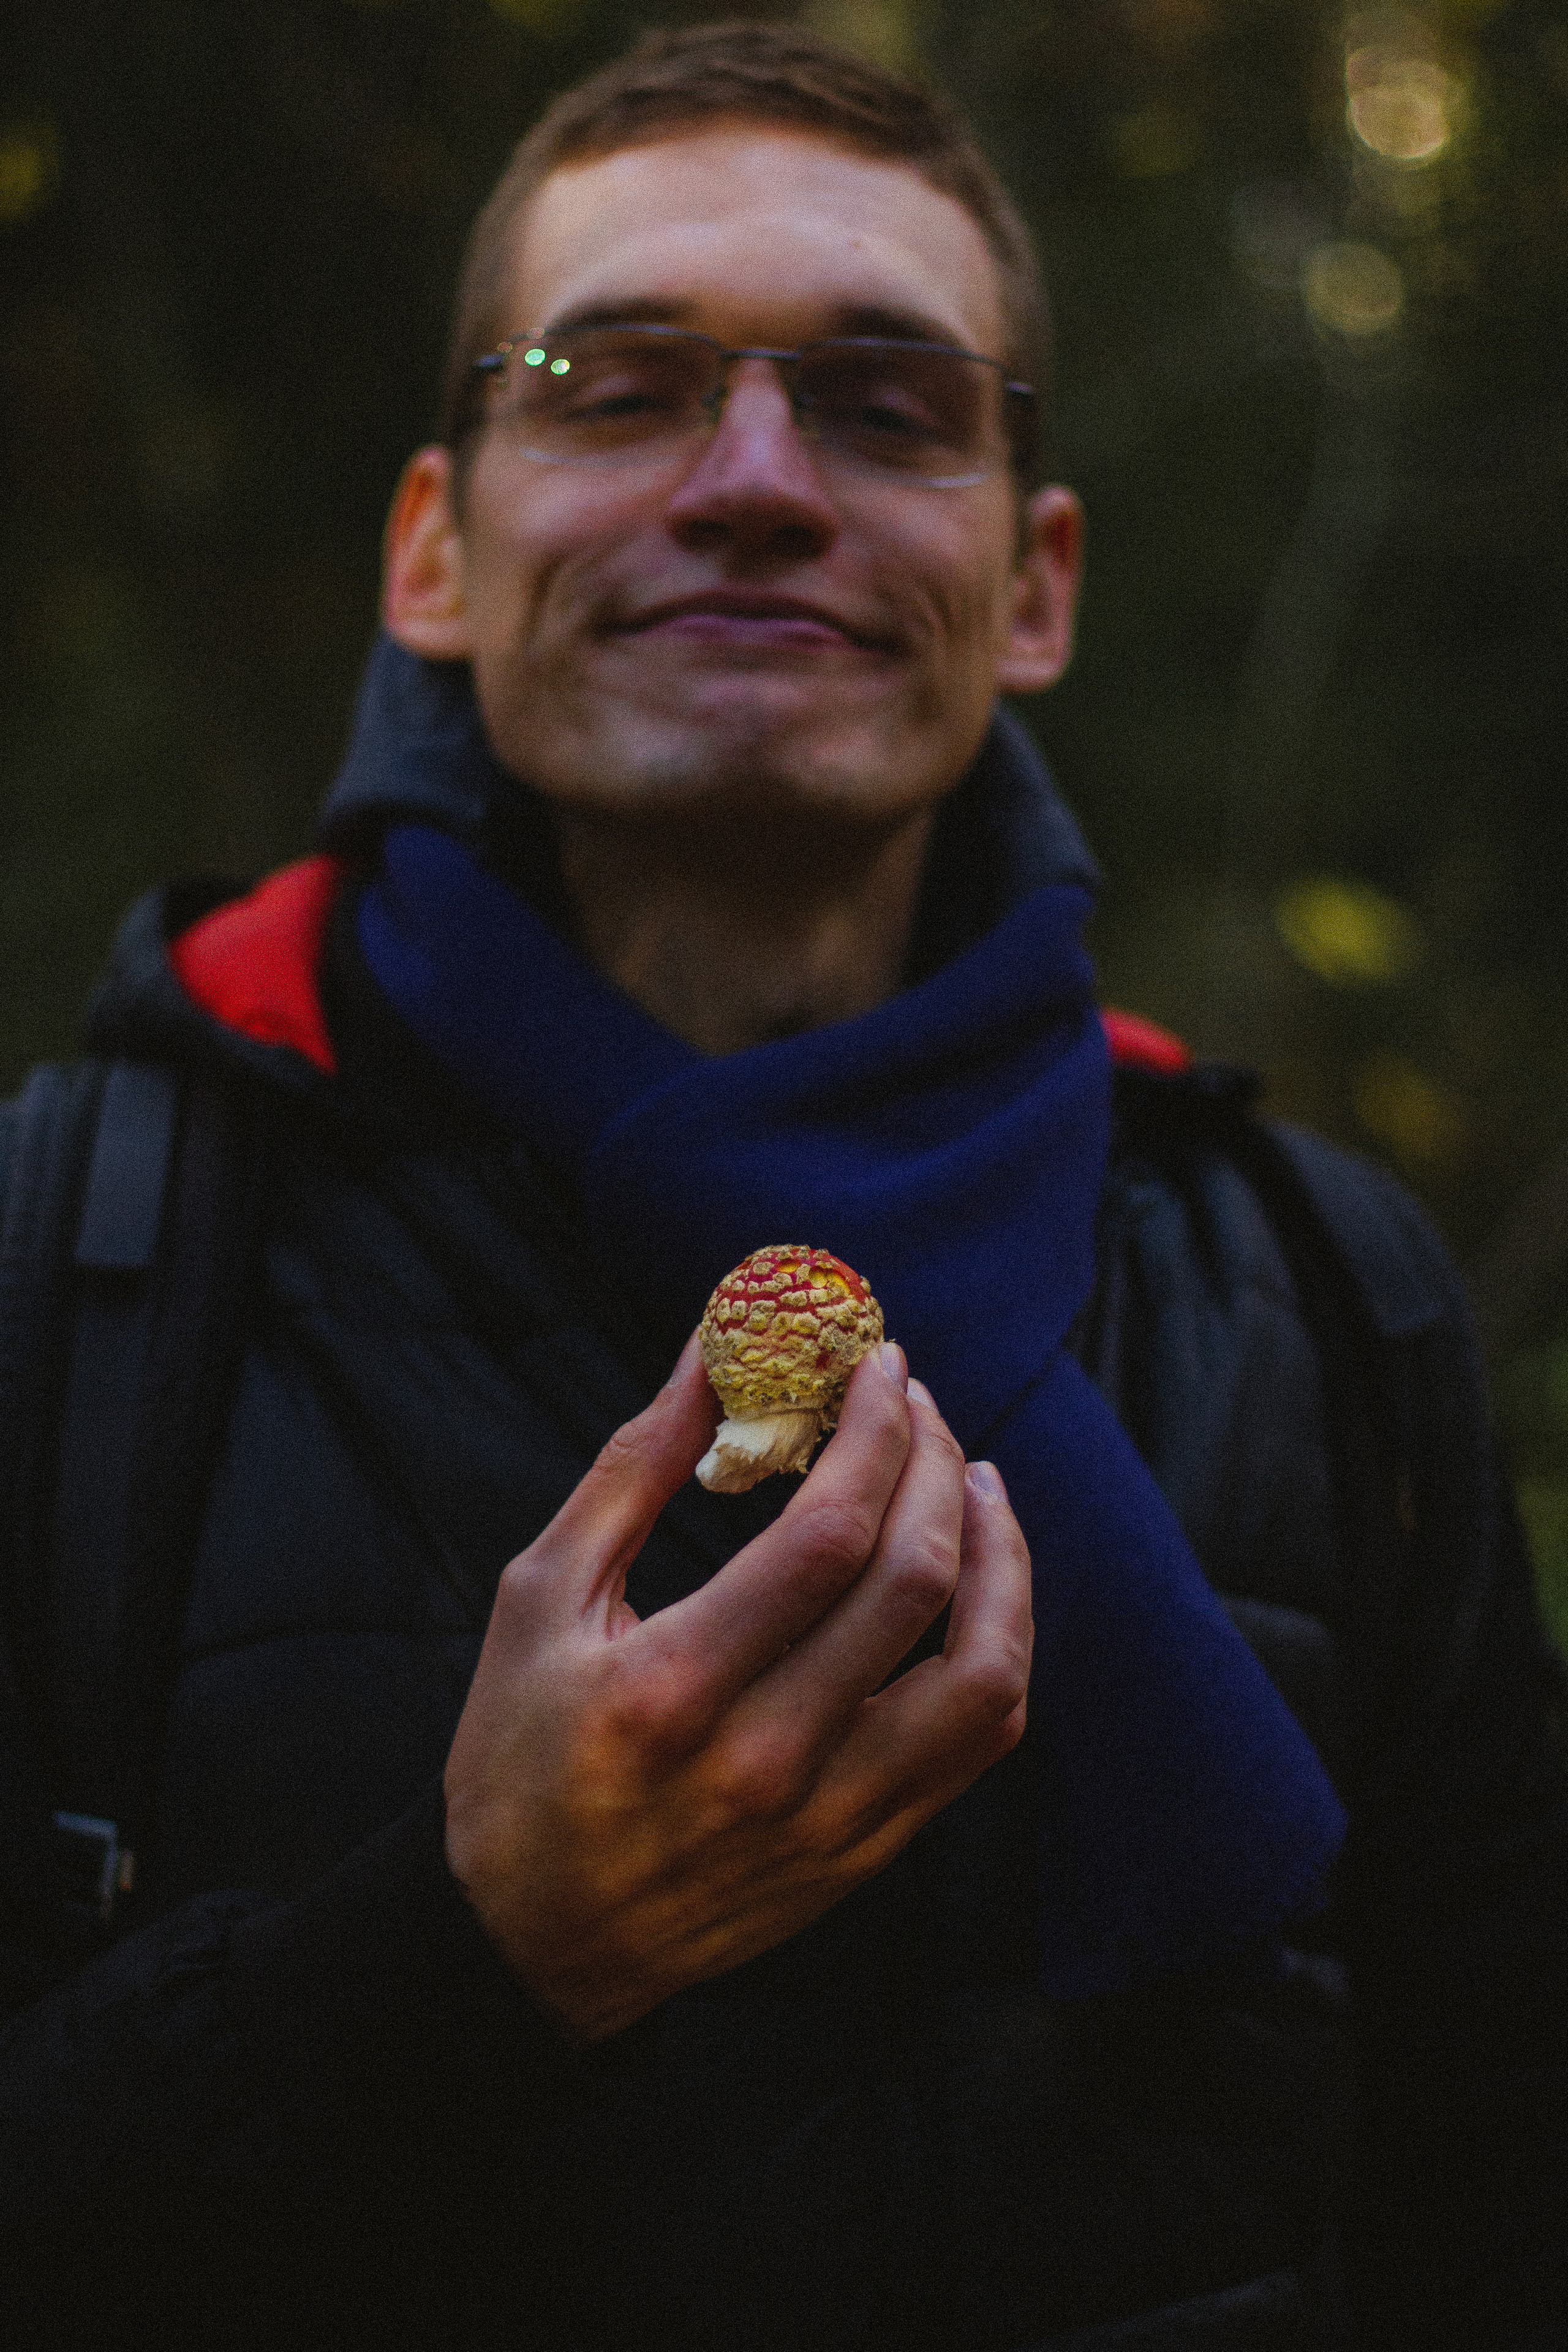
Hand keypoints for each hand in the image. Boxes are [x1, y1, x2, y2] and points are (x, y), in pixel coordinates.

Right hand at [442, 1336, 1031, 2042]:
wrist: (531, 1943)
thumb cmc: (519, 1755)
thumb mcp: (540, 1598)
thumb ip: (632, 1468)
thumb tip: (711, 1350)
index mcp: (675, 1686)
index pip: (829, 1534)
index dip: (874, 1432)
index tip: (880, 1365)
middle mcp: (768, 1758)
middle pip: (911, 1581)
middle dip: (931, 1461)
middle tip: (917, 1401)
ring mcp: (832, 1816)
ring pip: (982, 1670)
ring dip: (999, 1555)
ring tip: (975, 1481)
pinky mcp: (867, 1850)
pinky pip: (979, 1740)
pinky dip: (1002, 1645)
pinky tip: (978, 1584)